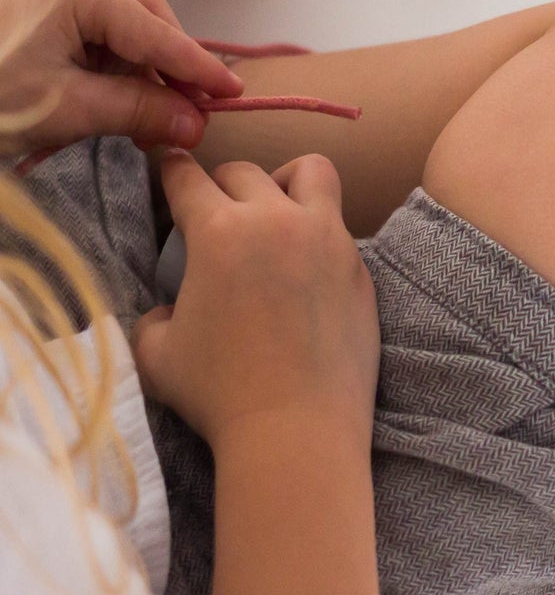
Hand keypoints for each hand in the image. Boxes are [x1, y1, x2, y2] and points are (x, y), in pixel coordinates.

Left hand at [0, 0, 242, 155]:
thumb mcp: (66, 111)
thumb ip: (139, 111)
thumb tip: (196, 123)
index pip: (155, 32)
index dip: (197, 70)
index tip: (234, 95)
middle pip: (148, 15)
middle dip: (170, 66)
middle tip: (194, 112)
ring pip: (128, 18)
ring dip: (144, 66)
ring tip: (152, 113)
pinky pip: (100, 21)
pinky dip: (115, 58)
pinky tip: (120, 93)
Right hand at [133, 151, 379, 452]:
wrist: (298, 425)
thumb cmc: (218, 393)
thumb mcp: (156, 355)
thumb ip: (155, 318)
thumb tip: (168, 311)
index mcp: (220, 231)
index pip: (188, 177)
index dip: (171, 169)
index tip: (168, 168)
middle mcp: (277, 220)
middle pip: (245, 171)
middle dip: (221, 182)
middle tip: (214, 208)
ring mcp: (328, 238)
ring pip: (312, 171)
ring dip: (287, 179)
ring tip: (277, 207)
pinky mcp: (359, 265)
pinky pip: (338, 226)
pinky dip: (317, 232)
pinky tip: (306, 265)